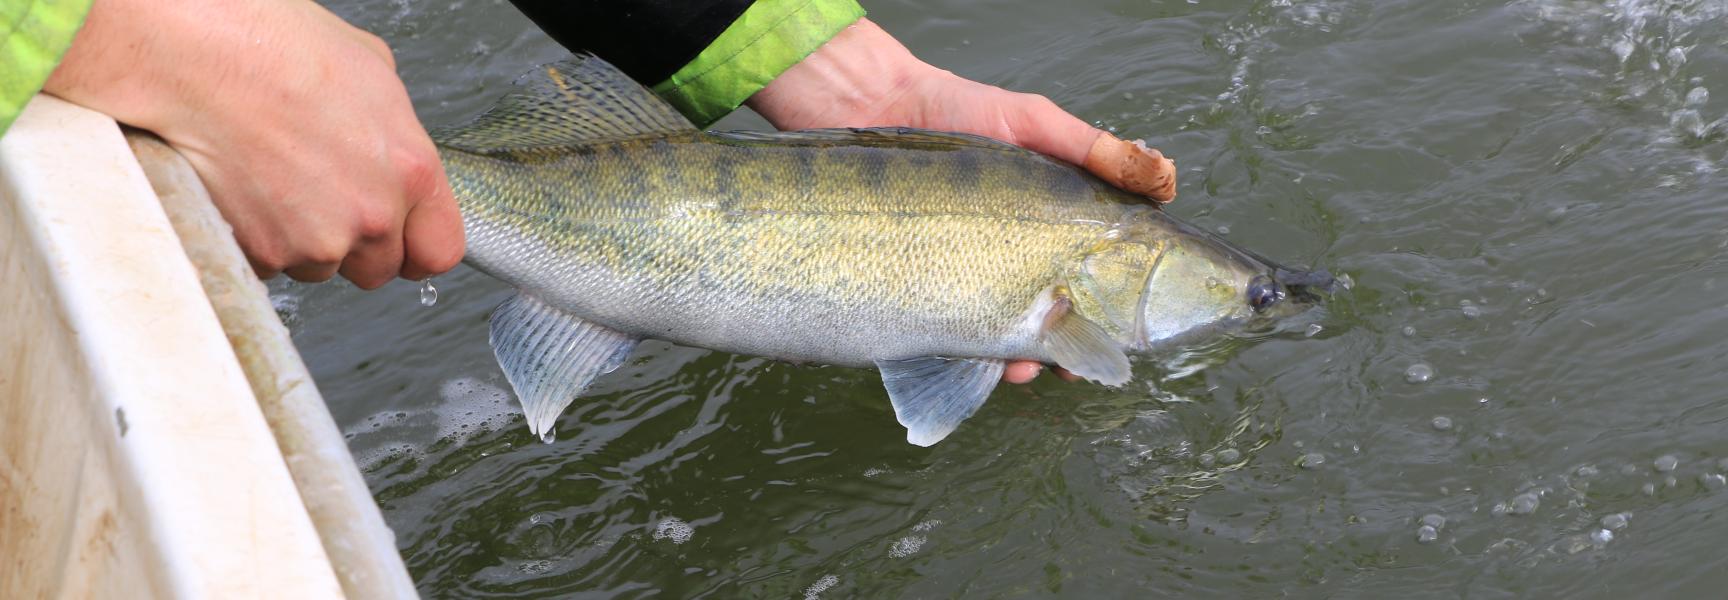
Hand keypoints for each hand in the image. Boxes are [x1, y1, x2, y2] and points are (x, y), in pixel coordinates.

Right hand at [45, 0, 462, 288]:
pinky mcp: (263, 254)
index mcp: (412, 171)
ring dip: (303, 239)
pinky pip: (270, 265)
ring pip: (320, 267)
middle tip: (321, 195)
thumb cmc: (277, 49)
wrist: (199, 58)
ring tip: (276, 179)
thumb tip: (393, 146)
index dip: (416, 246)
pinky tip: (246, 189)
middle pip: (377, 268)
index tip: (402, 239)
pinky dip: (258, 239)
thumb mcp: (373, 72)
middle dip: (355, 243)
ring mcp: (316, 241)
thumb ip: (396, 131)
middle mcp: (372, 215)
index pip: (439, 251)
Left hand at [747, 19, 1176, 383]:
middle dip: (1069, 348)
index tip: (1129, 333)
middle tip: (1073, 366)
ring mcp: (970, 273)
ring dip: (1024, 359)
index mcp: (1049, 221)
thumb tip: (1166, 176)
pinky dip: (975, 357)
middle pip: (1055, 316)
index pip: (1097, 275)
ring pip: (1009, 334)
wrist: (864, 105)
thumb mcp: (1031, 122)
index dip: (1116, 307)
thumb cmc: (953, 107)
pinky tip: (987, 360)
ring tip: (1024, 367)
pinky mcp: (925, 286)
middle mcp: (1013, 253)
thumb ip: (1093, 150)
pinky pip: (955, 336)